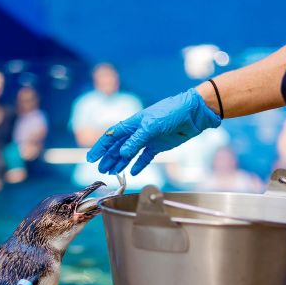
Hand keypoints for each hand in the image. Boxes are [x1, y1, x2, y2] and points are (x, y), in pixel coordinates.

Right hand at [86, 88, 220, 174]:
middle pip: (118, 146)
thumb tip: (122, 154)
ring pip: (129, 153)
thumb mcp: (151, 126)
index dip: (101, 147)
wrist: (194, 113)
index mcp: (133, 123)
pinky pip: (146, 157)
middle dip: (108, 158)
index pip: (112, 136)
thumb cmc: (172, 112)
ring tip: (112, 172)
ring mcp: (148, 139)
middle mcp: (138, 131)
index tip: (91, 157)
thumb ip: (136, 141)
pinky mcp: (159, 146)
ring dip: (120, 163)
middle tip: (101, 169)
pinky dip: (139, 164)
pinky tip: (133, 172)